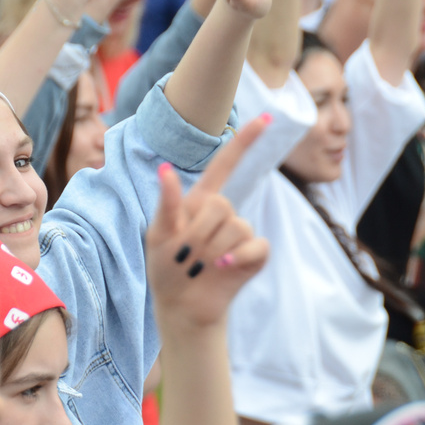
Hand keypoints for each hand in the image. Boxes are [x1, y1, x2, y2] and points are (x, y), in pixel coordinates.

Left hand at [147, 117, 270, 326]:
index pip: (225, 165)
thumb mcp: (158, 235)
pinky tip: (223, 268)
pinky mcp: (255, 255)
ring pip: (236, 226)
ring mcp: (241, 234)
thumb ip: (166, 203)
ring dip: (213, 249)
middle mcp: (223, 213)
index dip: (245, 142)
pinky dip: (238, 258)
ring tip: (200, 265)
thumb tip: (165, 169)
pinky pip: (255, 246)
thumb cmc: (166, 268)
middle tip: (187, 253)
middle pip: (222, 204)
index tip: (265, 118)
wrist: (182, 307)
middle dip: (200, 232)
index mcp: (200, 201)